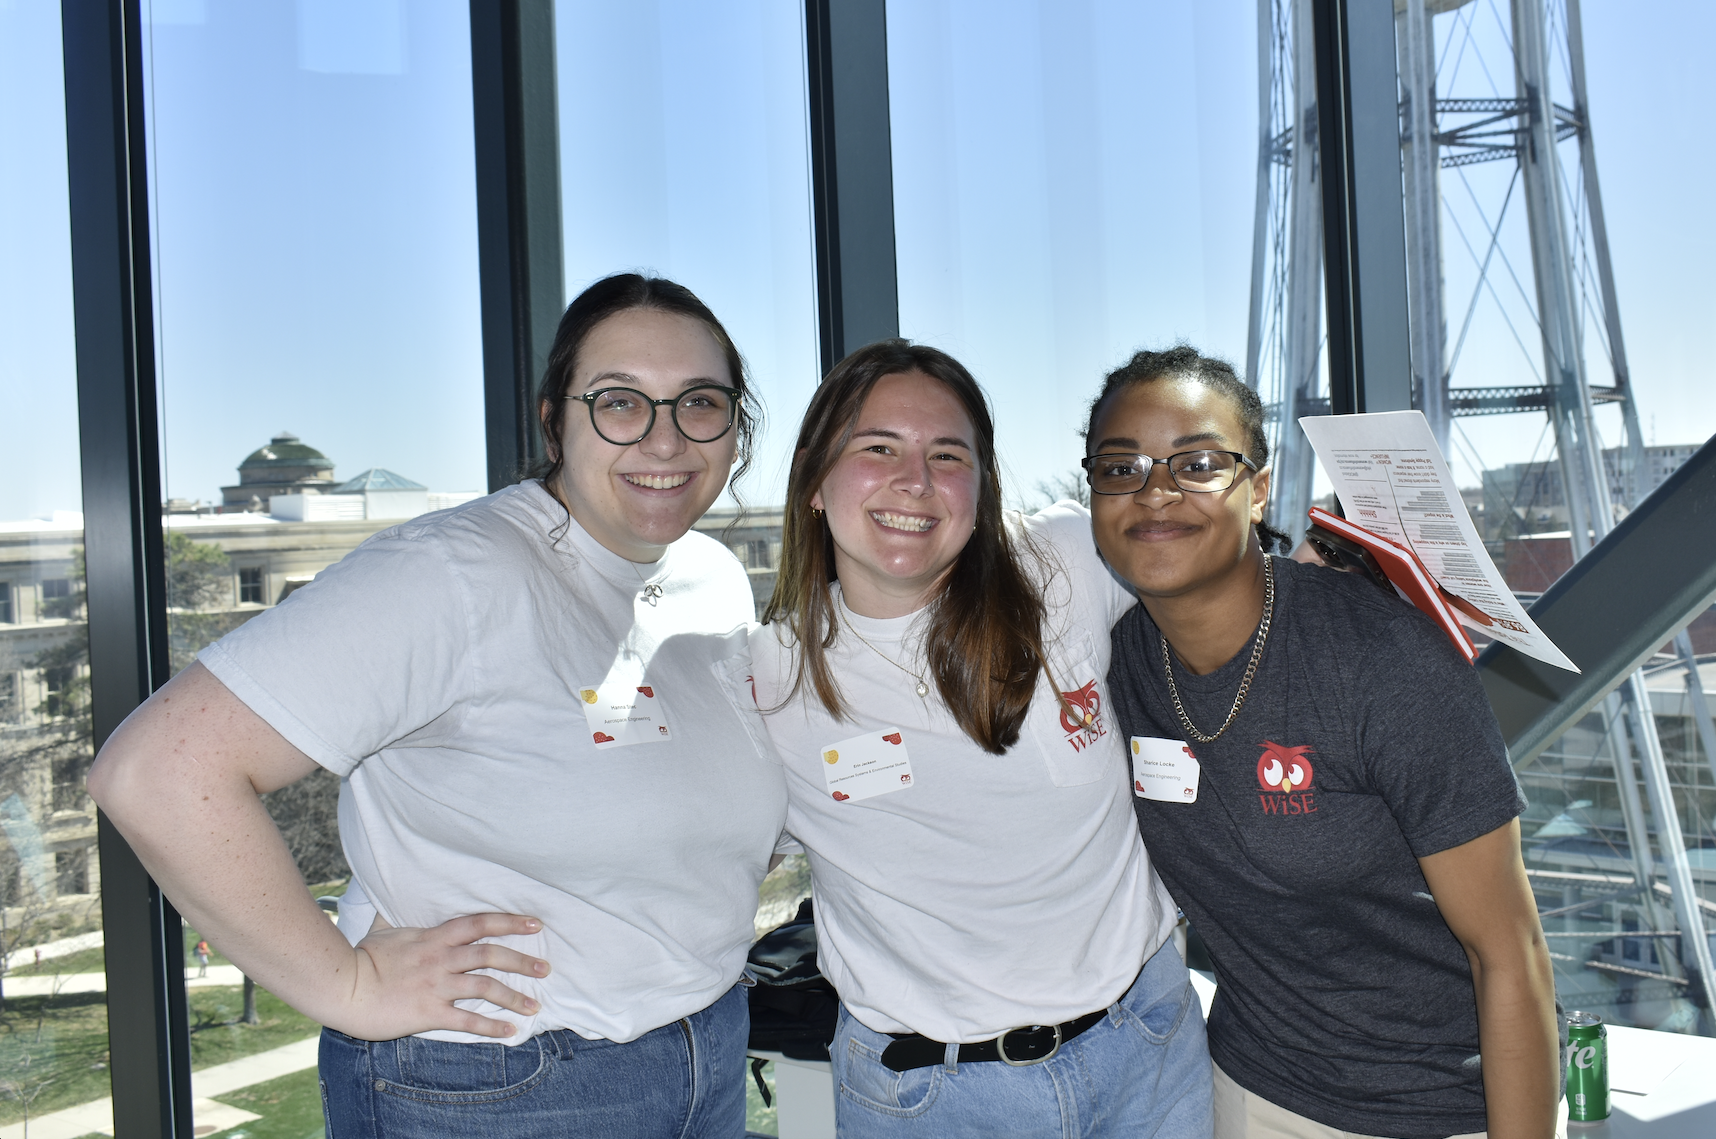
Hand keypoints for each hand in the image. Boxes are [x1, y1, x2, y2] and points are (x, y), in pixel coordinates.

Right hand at [340, 913, 552, 1040]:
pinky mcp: (428, 1013)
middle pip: (490, 955)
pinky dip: (491, 1026)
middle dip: (522, 960)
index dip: (509, 922)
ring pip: (485, 987)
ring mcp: (436, 986)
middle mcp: (441, 959)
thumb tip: (390, 894)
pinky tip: (509, 1030)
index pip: (479, 923)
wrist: (342, 988)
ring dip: (514, 996)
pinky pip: (467, 1020)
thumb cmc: (360, 958)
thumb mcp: (382, 928)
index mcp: (434, 937)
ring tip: (535, 1004)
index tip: (534, 924)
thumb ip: (396, 915)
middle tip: (545, 968)